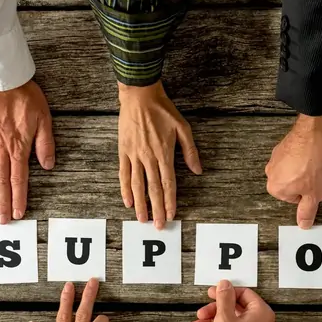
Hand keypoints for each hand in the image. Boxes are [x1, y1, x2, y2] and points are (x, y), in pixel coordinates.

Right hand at [0, 80, 54, 223]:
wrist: (0, 76)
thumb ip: (45, 144)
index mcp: (18, 146)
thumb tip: (48, 165)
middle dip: (2, 202)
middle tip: (1, 220)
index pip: (19, 178)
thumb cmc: (24, 95)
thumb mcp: (44, 118)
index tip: (17, 212)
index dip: (18, 197)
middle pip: (1, 180)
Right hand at [118, 81, 201, 229]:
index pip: (168, 184)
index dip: (170, 201)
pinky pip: (123, 174)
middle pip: (153, 189)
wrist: (139, 96)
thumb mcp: (183, 128)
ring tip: (142, 219)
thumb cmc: (163, 110)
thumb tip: (198, 170)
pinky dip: (125, 189)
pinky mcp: (123, 151)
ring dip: (140, 204)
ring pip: (137, 185)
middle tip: (159, 225)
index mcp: (165, 153)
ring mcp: (134, 155)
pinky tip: (128, 201)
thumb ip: (190, 151)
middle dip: (156, 209)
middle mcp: (149, 158)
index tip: (171, 215)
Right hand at [190, 280, 275, 321]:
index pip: (244, 293)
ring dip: (212, 320)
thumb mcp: (224, 319)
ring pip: (231, 320)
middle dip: (215, 309)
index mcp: (262, 313)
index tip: (213, 293)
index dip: (225, 292)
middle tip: (203, 311)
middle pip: (235, 307)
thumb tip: (224, 284)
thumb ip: (224, 298)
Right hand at [265, 112, 321, 228]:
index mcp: (277, 188)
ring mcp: (282, 157)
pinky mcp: (291, 145)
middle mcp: (275, 173)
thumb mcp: (313, 193)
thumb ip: (307, 210)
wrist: (314, 132)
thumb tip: (303, 223)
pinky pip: (307, 158)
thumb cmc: (310, 163)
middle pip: (307, 183)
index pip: (301, 198)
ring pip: (309, 170)